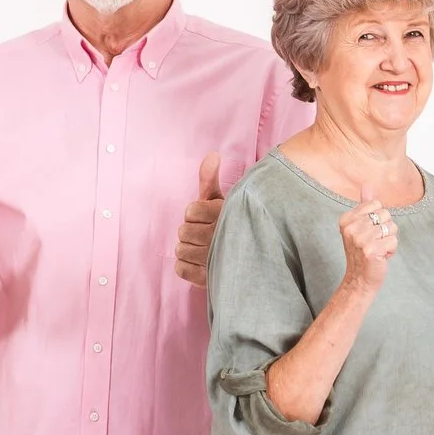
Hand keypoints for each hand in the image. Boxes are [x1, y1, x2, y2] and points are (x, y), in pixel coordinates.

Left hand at [174, 152, 225, 285]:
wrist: (252, 262)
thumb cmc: (233, 225)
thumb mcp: (223, 200)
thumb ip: (211, 179)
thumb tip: (212, 155)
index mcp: (225, 215)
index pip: (190, 212)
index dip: (196, 214)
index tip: (209, 218)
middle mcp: (220, 236)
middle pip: (183, 231)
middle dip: (192, 232)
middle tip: (207, 235)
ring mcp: (214, 260)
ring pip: (181, 250)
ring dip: (188, 249)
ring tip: (204, 250)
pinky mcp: (209, 279)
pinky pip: (181, 268)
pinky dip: (186, 266)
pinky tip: (200, 263)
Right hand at [336, 183, 398, 292]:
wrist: (359, 279)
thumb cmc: (362, 252)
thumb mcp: (360, 226)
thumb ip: (364, 205)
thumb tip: (367, 185)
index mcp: (346, 219)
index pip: (375, 204)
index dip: (378, 218)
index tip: (369, 232)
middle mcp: (351, 228)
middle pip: (385, 214)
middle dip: (385, 229)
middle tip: (374, 243)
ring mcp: (360, 239)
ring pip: (391, 227)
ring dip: (389, 240)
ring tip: (378, 250)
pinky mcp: (371, 250)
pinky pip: (393, 241)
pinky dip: (391, 250)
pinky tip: (381, 257)